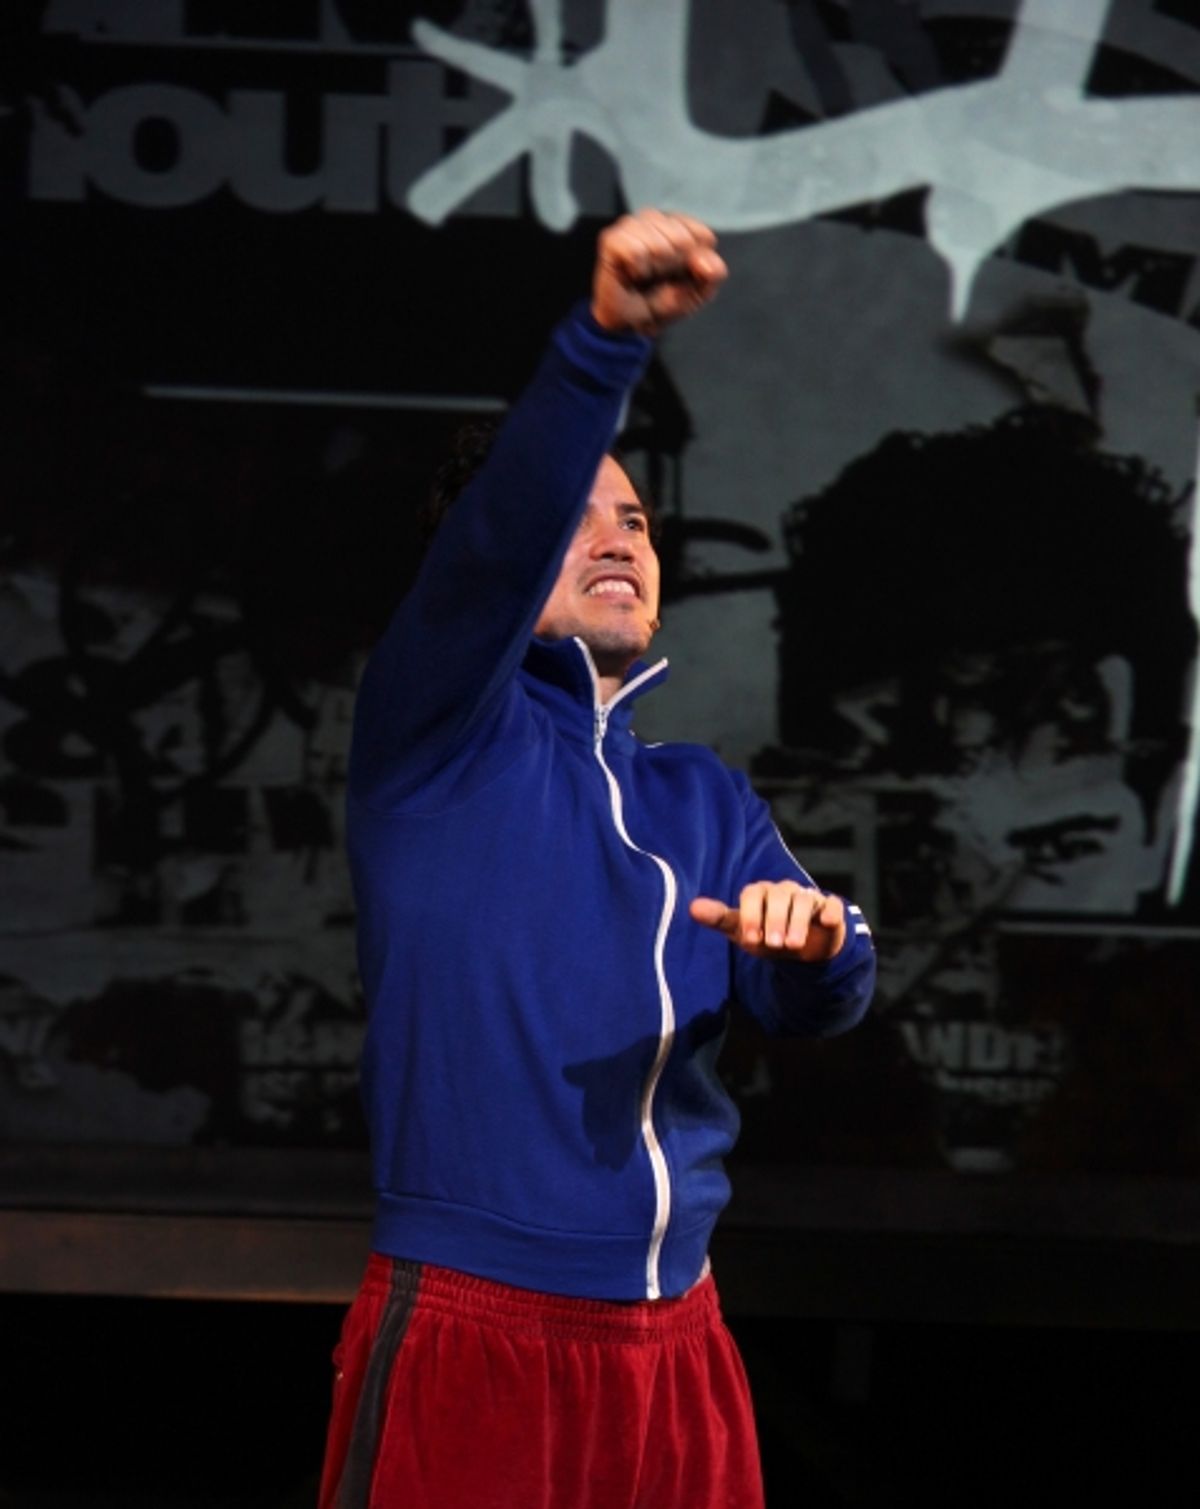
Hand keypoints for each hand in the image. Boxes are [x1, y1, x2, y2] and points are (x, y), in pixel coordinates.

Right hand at [591, 208, 726, 336]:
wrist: (630, 324)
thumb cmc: (662, 303)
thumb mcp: (697, 293)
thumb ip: (712, 275)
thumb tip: (704, 261)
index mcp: (679, 227)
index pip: (702, 235)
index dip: (695, 263)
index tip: (682, 276)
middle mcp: (655, 220)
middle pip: (682, 238)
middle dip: (674, 268)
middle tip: (659, 279)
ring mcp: (632, 226)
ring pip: (658, 243)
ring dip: (655, 269)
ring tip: (645, 276)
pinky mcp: (612, 239)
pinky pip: (636, 251)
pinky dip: (638, 269)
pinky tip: (632, 274)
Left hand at [689, 882, 845, 962]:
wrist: (802, 949)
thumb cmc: (766, 936)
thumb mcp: (743, 932)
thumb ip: (720, 919)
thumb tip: (692, 908)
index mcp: (761, 893)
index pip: (753, 895)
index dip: (751, 915)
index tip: (750, 938)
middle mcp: (784, 890)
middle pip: (780, 896)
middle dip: (776, 920)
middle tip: (773, 944)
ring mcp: (808, 897)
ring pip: (804, 901)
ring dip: (798, 922)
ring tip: (793, 945)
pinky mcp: (829, 908)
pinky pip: (832, 905)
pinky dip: (830, 912)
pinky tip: (827, 921)